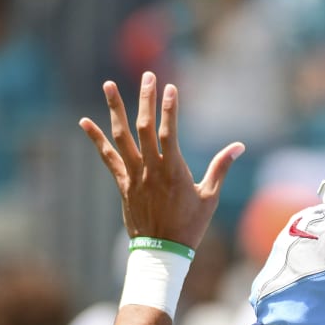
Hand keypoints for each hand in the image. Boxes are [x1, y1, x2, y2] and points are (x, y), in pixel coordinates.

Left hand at [79, 71, 244, 248]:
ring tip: (108, 85)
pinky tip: (84, 122)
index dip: (170, 108)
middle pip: (145, 127)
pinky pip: (107, 157)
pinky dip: (95, 139)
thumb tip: (239, 146)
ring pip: (121, 136)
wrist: (162, 250)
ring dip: (114, 109)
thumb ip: (221, 168)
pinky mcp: (123, 183)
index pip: (170, 132)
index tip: (170, 87)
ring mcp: (134, 175)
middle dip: (145, 99)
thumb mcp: (209, 197)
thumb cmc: (190, 224)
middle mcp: (151, 168)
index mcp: (174, 170)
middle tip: (146, 75)